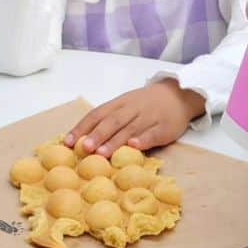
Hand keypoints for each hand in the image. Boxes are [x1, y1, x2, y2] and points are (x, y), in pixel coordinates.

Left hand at [63, 80, 205, 155]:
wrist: (178, 94)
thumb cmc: (146, 103)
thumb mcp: (126, 106)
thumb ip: (108, 120)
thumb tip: (83, 139)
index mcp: (119, 104)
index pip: (97, 114)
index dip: (82, 128)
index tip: (68, 142)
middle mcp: (131, 109)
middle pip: (112, 121)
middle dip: (97, 135)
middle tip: (84, 148)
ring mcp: (148, 117)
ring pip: (130, 128)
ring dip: (115, 141)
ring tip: (102, 153)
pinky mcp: (164, 127)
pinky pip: (153, 133)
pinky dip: (143, 139)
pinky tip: (134, 146)